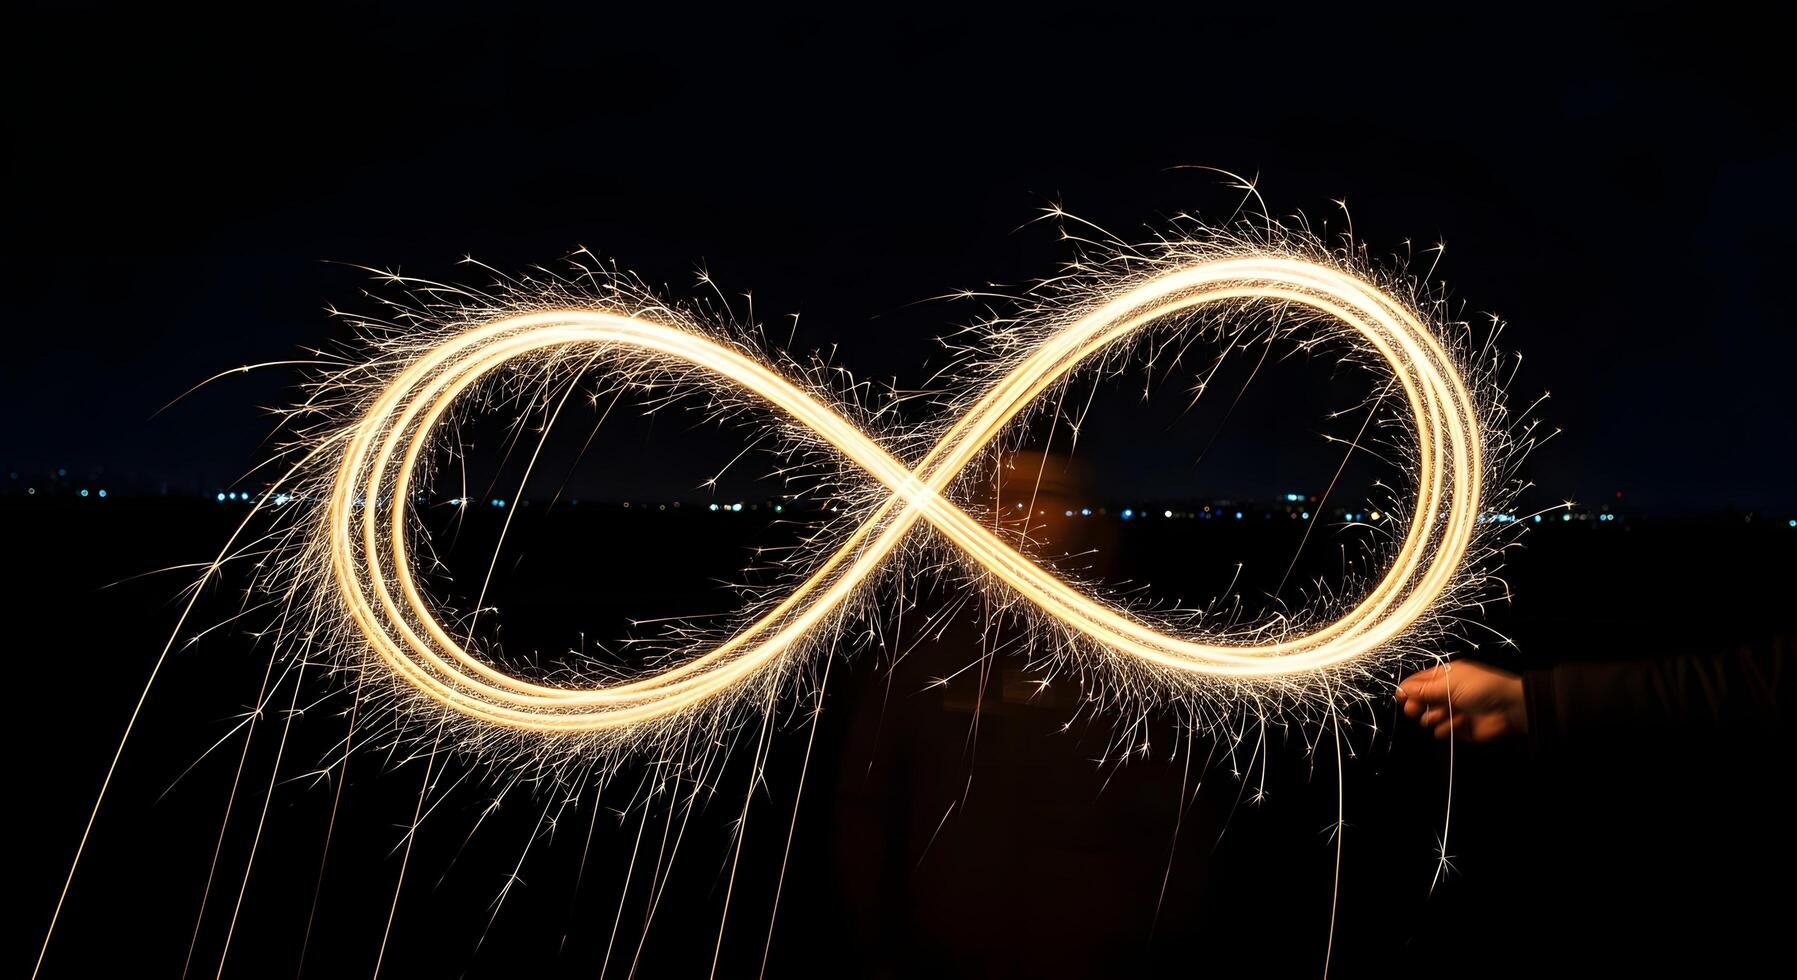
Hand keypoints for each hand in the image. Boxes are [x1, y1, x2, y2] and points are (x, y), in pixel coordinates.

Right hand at [1396, 660, 1526, 741]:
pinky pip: (1441, 731)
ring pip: (1428, 718)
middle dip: (1416, 706)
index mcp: (1443, 676)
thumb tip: (1401, 690)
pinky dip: (1447, 728)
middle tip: (1415, 710)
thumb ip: (1423, 689)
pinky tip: (1457, 723)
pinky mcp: (1457, 728)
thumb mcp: (1449, 683)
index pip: (1418, 682)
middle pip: (1419, 701)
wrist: (1508, 708)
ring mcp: (1451, 711)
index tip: (1401, 698)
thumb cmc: (1481, 687)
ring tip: (1445, 714)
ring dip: (1434, 717)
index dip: (1408, 690)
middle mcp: (1445, 693)